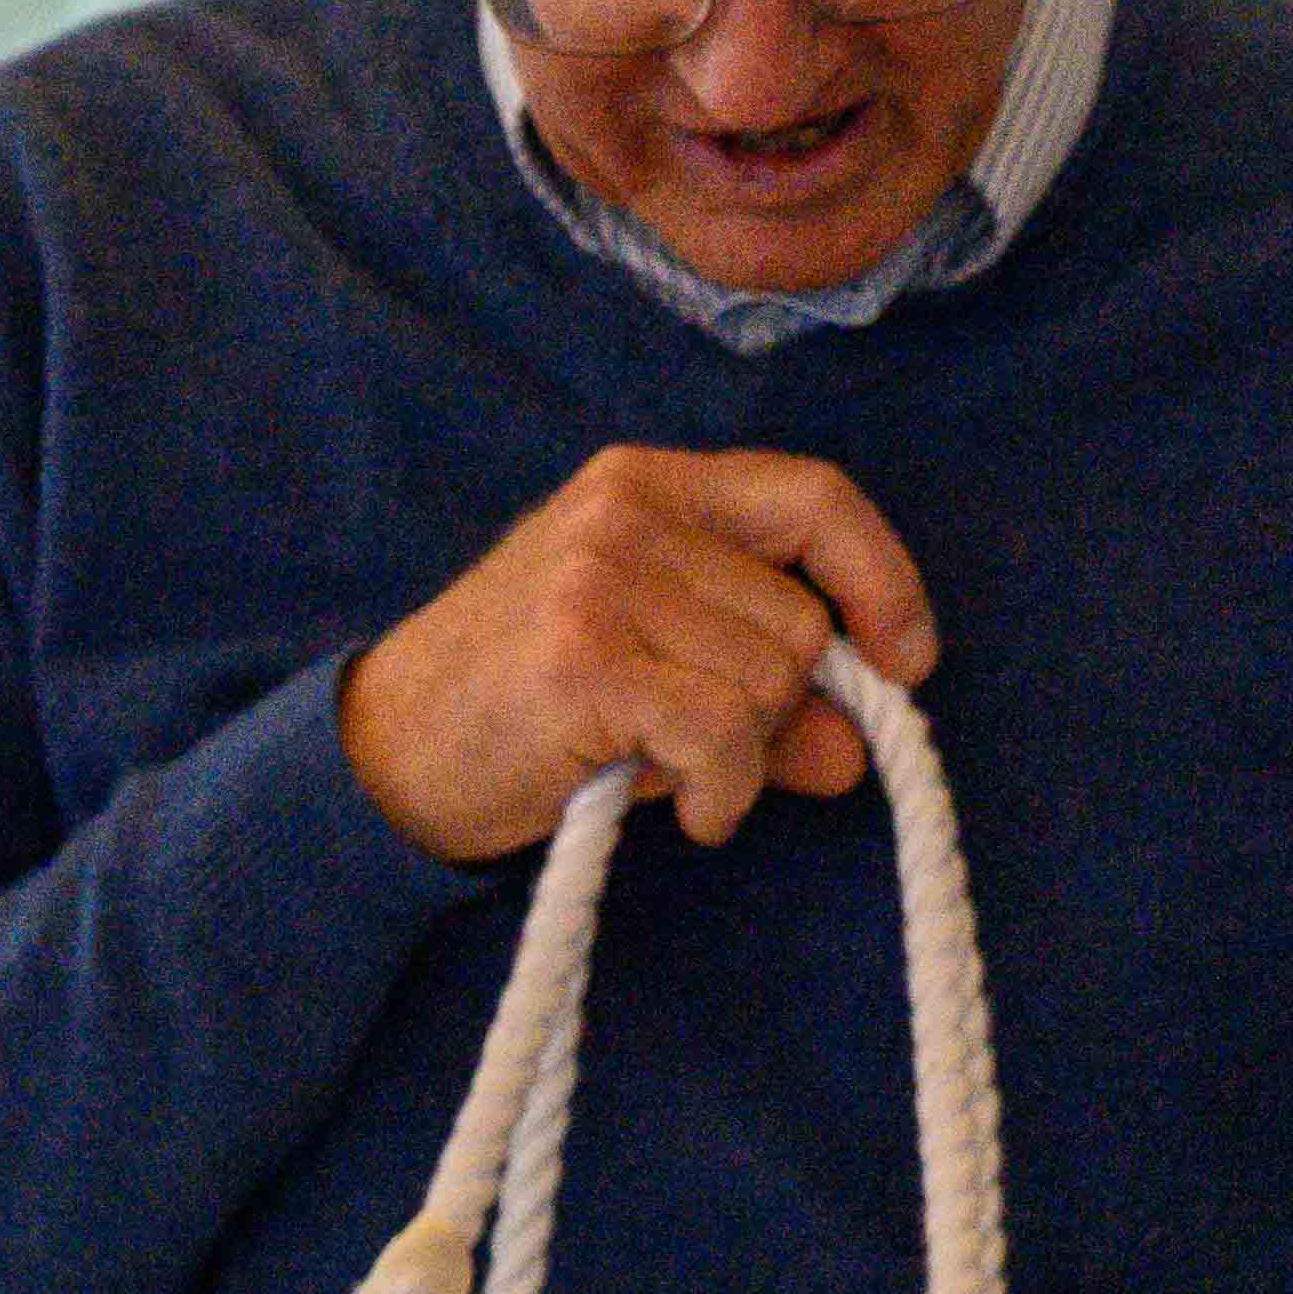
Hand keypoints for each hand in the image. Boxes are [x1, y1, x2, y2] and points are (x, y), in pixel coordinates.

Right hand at [338, 447, 940, 862]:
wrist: (387, 758)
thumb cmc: (530, 711)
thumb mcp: (660, 681)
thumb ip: (767, 697)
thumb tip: (859, 744)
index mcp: (648, 483)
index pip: (814, 496)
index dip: (882, 578)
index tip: (905, 658)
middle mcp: (626, 508)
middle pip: (800, 616)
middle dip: (778, 704)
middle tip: (705, 745)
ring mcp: (600, 575)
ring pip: (773, 676)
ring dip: (745, 752)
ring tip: (671, 766)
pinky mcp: (583, 655)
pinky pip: (728, 731)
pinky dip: (729, 791)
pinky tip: (691, 810)